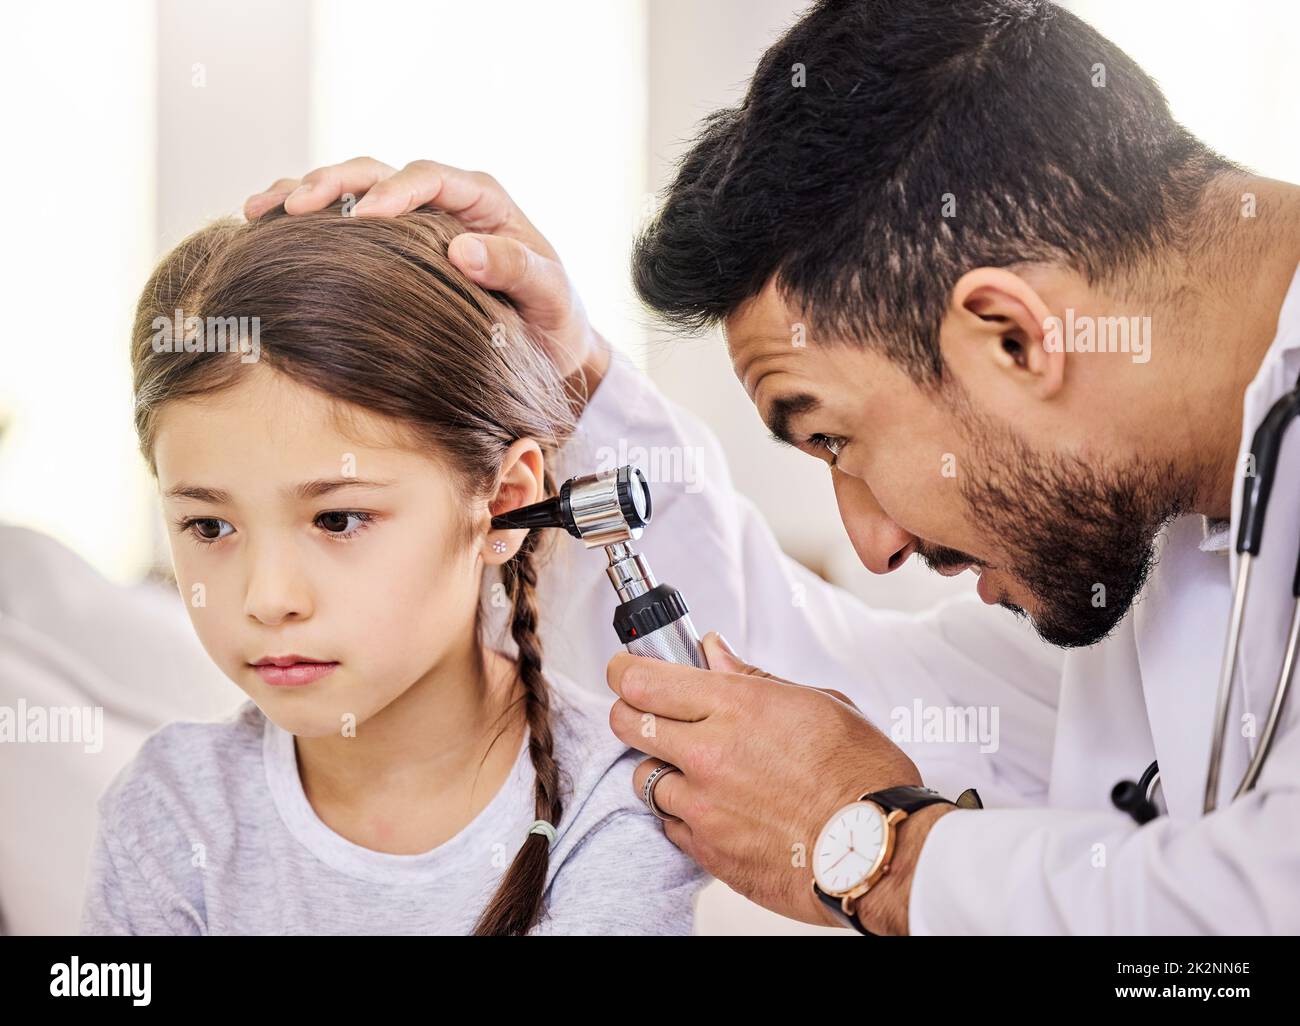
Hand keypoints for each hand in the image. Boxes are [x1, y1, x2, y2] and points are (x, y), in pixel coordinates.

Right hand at [242, 157, 610, 395]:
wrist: (547, 347)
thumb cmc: (554, 321)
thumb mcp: (550, 296)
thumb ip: (518, 269)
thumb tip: (464, 249)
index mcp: (481, 200)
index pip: (430, 178)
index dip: (395, 190)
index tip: (366, 216)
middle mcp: (441, 201)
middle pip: (377, 172)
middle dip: (333, 183)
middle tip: (294, 206)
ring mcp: (411, 222)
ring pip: (350, 191)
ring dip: (303, 194)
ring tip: (259, 211)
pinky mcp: (388, 247)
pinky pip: (341, 224)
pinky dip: (302, 222)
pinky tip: (265, 229)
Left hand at [607, 630, 935, 930]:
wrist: (880, 852)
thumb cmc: (862, 776)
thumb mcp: (818, 703)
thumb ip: (752, 677)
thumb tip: (713, 652)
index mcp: (736, 707)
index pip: (643, 680)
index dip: (625, 670)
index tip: (626, 669)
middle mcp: (709, 754)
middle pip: (626, 722)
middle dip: (631, 712)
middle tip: (648, 711)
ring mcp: (703, 806)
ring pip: (643, 776)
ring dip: (660, 767)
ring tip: (698, 768)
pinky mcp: (707, 851)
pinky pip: (669, 823)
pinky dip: (681, 812)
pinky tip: (715, 806)